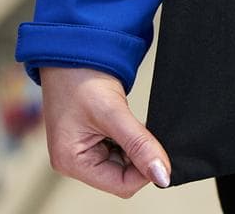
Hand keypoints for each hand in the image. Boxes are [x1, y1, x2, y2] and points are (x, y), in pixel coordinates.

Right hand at [40, 66, 171, 196]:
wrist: (73, 50)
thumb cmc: (79, 77)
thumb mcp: (113, 112)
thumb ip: (139, 144)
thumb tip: (162, 175)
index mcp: (71, 162)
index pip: (121, 185)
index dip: (145, 170)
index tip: (159, 149)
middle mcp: (75, 161)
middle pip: (123, 177)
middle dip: (139, 157)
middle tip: (141, 129)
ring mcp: (84, 150)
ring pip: (124, 163)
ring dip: (135, 147)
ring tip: (130, 122)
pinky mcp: (92, 139)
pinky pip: (120, 149)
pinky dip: (130, 139)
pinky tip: (128, 122)